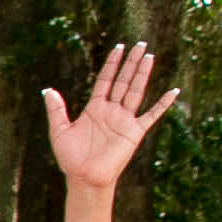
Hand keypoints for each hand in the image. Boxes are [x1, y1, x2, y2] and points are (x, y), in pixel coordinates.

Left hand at [41, 39, 180, 194]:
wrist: (84, 178)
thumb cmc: (70, 158)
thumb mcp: (59, 131)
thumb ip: (56, 110)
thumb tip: (48, 90)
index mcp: (95, 108)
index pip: (106, 79)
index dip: (112, 63)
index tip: (119, 47)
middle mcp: (111, 111)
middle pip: (123, 80)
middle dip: (131, 62)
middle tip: (141, 44)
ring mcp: (124, 120)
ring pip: (136, 91)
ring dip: (143, 74)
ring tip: (150, 56)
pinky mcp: (134, 132)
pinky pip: (152, 115)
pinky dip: (162, 104)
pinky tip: (173, 91)